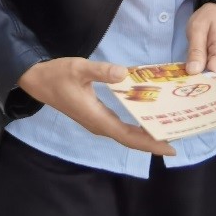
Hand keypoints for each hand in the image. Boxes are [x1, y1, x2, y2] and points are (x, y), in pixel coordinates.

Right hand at [18, 58, 175, 155]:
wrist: (37, 80)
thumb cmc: (57, 75)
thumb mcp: (79, 68)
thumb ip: (101, 71)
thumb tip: (124, 74)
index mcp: (97, 118)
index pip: (129, 137)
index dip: (150, 144)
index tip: (171, 147)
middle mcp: (99, 124)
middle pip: (130, 139)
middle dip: (153, 142)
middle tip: (178, 138)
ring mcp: (96, 121)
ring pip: (125, 134)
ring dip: (145, 136)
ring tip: (166, 130)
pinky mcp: (95, 115)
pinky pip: (120, 127)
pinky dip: (135, 127)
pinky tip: (145, 119)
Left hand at [185, 2, 215, 81]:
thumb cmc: (209, 18)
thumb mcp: (197, 28)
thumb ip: (196, 50)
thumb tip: (193, 71)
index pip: (214, 76)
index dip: (199, 81)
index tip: (184, 81)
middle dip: (199, 82)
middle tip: (182, 80)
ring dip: (203, 81)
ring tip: (188, 75)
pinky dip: (207, 77)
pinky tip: (196, 72)